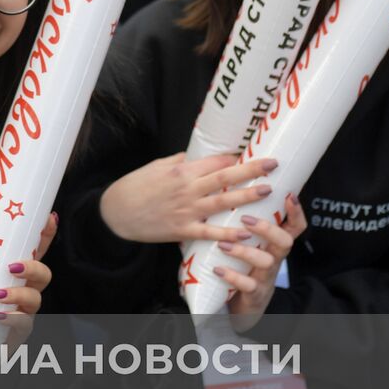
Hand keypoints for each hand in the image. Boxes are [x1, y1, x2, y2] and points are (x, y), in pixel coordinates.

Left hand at [0, 212, 56, 349]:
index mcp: (18, 272)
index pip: (37, 250)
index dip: (46, 234)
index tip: (49, 218)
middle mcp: (26, 289)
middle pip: (44, 275)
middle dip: (34, 268)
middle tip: (13, 267)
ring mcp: (25, 311)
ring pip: (35, 299)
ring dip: (19, 295)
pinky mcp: (19, 331)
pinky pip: (24, 324)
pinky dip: (12, 318)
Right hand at [99, 153, 276, 243]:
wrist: (114, 213)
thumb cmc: (133, 187)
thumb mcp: (154, 167)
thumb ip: (177, 163)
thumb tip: (195, 158)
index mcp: (180, 171)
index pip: (214, 162)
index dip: (235, 158)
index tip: (251, 155)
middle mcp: (187, 189)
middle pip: (224, 178)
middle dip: (251, 170)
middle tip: (273, 164)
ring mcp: (186, 210)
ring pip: (222, 202)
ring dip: (247, 196)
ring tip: (268, 191)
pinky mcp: (182, 230)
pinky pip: (209, 232)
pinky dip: (227, 233)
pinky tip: (246, 233)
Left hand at [217, 193, 305, 331]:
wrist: (241, 305)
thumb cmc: (242, 268)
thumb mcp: (247, 245)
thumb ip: (240, 226)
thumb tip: (218, 196)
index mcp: (273, 245)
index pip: (294, 227)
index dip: (296, 212)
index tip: (290, 195)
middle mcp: (274, 259)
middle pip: (284, 241)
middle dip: (267, 228)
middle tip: (245, 219)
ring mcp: (266, 277)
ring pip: (266, 262)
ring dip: (244, 251)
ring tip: (223, 244)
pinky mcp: (254, 294)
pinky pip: (248, 285)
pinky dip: (232, 276)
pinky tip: (217, 269)